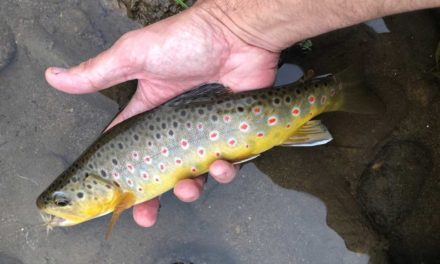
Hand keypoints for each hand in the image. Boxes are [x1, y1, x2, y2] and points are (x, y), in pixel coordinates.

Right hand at [45, 6, 278, 226]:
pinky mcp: (232, 135)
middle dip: (152, 197)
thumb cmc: (185, 41)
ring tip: (188, 187)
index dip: (121, 172)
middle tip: (145, 216)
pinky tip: (221, 166)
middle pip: (160, 171)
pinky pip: (227, 165)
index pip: (129, 147)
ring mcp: (204, 132)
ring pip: (193, 174)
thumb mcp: (135, 56)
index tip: (115, 196)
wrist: (237, 33)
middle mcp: (175, 126)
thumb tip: (54, 78)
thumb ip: (99, 73)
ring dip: (189, 189)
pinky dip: (225, 172)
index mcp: (149, 111)